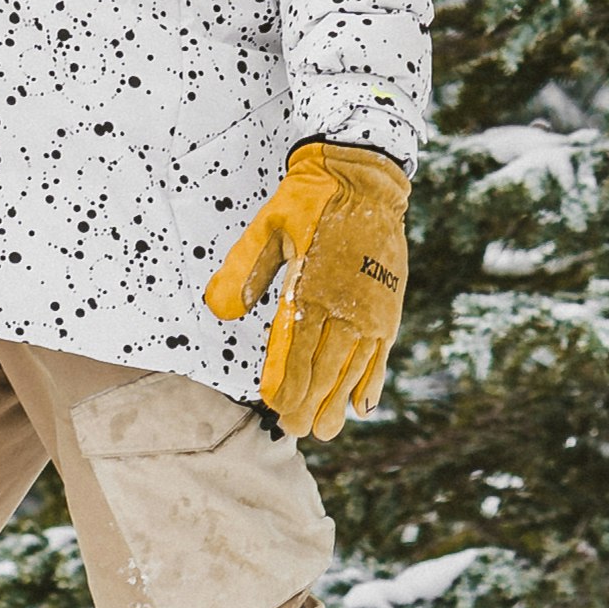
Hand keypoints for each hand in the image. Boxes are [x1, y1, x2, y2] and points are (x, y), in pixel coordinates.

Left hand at [202, 141, 410, 441]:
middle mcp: (344, 304)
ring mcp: (371, 308)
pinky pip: (381, 353)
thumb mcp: (268, 226)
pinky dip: (373, 382)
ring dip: (338, 401)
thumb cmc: (308, 201)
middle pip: (324, 367)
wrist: (363, 177)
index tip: (273, 408)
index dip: (284, 383)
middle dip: (308, 403)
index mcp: (310, 286)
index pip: (293, 348)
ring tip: (326, 431)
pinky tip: (364, 406)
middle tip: (295, 430)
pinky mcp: (389, 306)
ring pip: (353, 368)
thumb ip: (244, 269)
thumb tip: (219, 310)